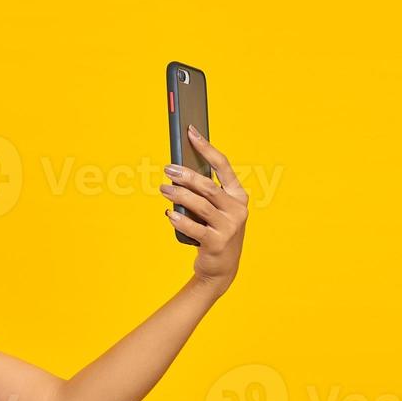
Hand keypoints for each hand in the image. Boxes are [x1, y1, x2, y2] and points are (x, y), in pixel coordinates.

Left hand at [159, 124, 248, 296]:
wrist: (221, 270)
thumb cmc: (214, 232)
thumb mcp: (215, 211)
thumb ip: (204, 193)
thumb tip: (178, 170)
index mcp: (238, 196)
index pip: (223, 165)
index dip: (206, 147)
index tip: (190, 131)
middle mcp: (237, 209)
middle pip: (208, 186)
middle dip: (186, 175)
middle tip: (167, 169)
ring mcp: (229, 227)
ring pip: (199, 205)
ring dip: (178, 195)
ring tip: (163, 189)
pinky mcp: (217, 244)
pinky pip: (194, 228)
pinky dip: (179, 220)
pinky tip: (169, 214)